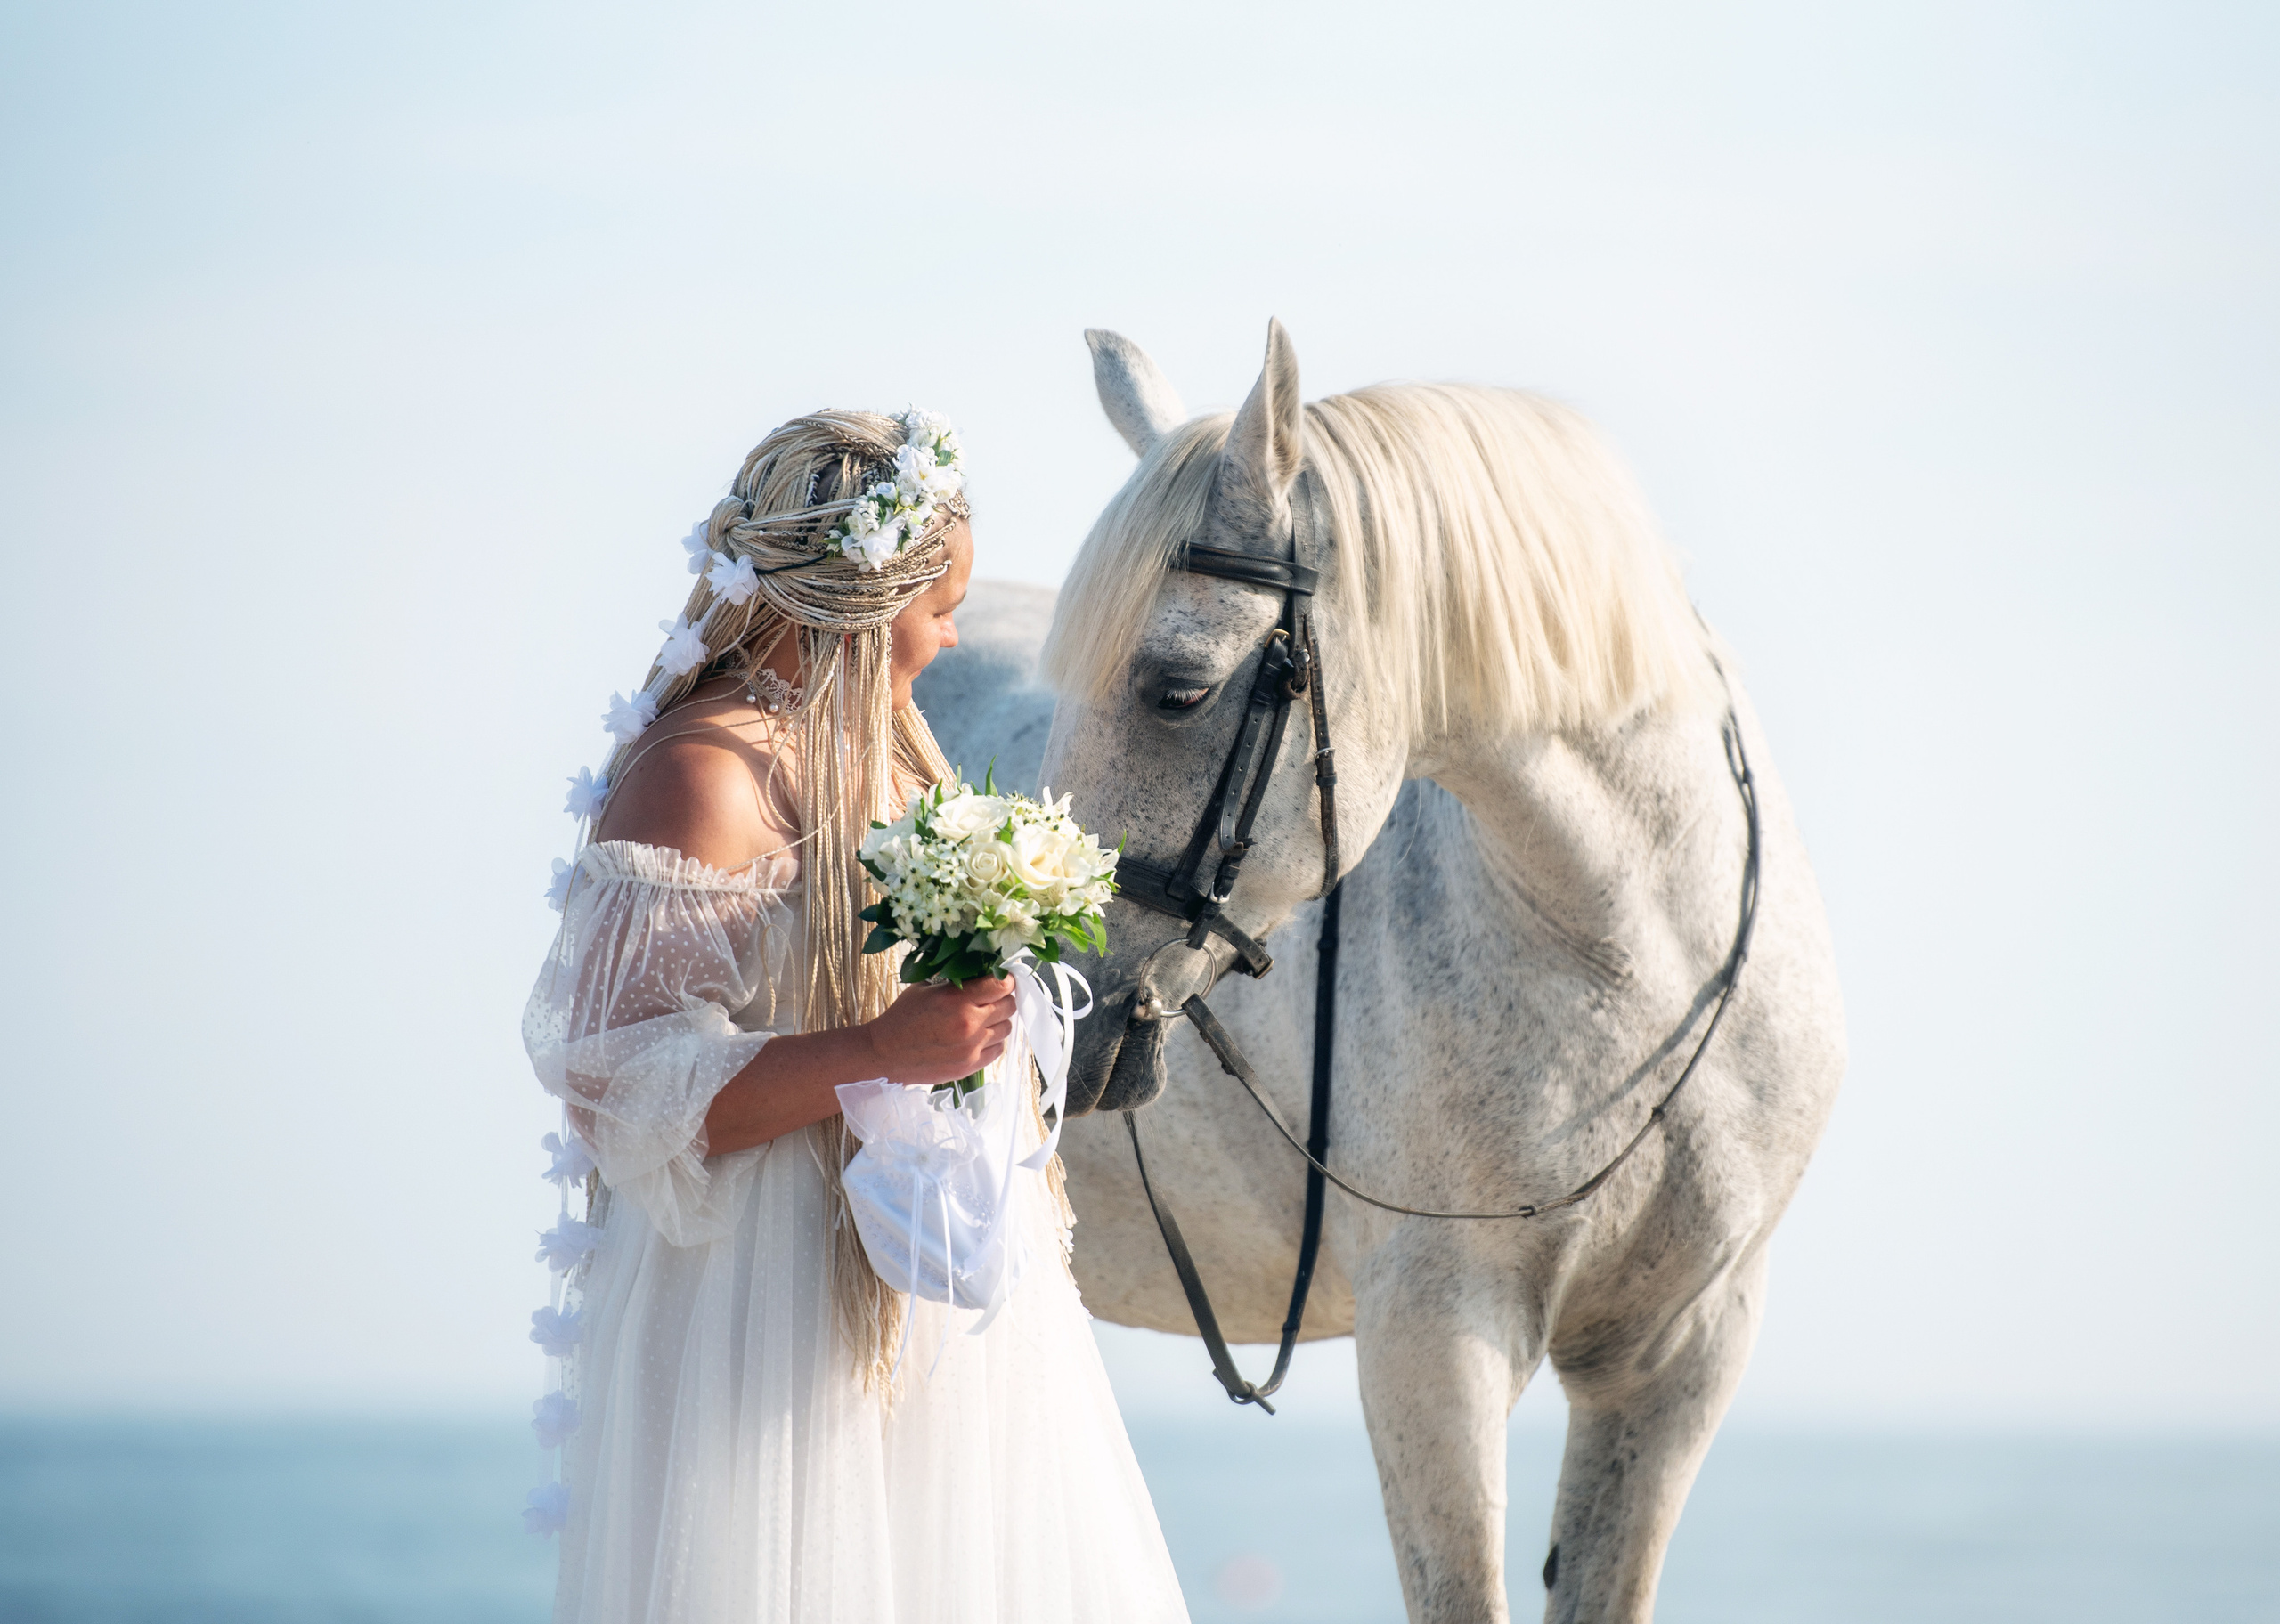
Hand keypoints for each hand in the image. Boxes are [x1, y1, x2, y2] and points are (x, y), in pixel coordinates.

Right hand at [862, 976, 1015, 1086]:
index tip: (1002, 980)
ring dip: (998, 1022)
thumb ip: (957, 980)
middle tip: (991, 999)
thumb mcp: (926, 987)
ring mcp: (972, 1047)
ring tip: (981, 1020)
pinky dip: (992, 1042)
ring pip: (1006, 1028)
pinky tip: (977, 1037)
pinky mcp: (970, 1066)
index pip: (1002, 985)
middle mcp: (969, 1023)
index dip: (1005, 980)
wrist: (885, 1053)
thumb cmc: (904, 1017)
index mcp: (957, 999)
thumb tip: (983, 971)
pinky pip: (998, 1050)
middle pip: (1009, 1006)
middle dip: (1002, 999)